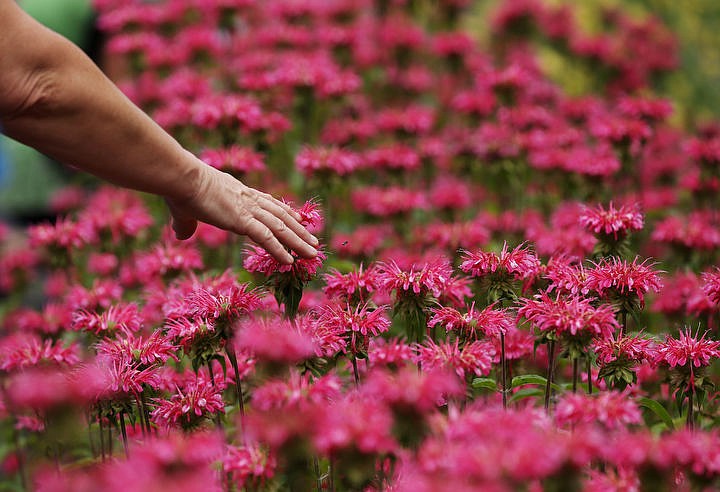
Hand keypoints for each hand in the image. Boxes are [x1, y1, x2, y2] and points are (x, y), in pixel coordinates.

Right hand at [165, 160, 318, 264]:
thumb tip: (181, 233)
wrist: (180, 177)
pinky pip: (266, 238)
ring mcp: (247, 209)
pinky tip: (289, 261)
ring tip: (312, 253)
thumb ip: (185, 223)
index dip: (284, 212)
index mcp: (238, 192)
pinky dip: (280, 250)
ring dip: (298, 241)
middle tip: (314, 240)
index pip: (267, 202)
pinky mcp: (242, 220)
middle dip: (299, 229)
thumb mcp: (183, 208)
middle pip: (280, 215)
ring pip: (280, 227)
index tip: (297, 218)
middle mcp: (248, 199)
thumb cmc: (177, 188)